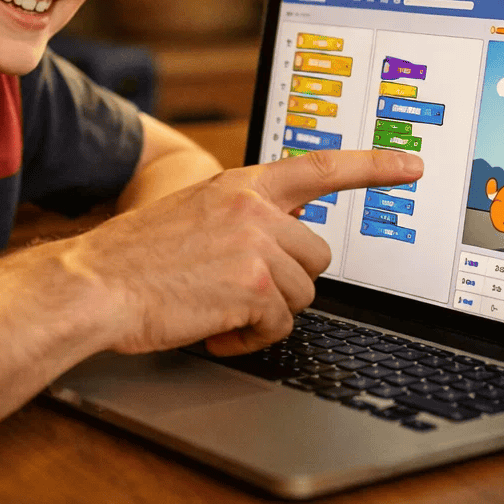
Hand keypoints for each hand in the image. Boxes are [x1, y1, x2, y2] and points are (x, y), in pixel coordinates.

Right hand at [59, 149, 422, 356]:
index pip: (318, 167)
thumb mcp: (190, 215)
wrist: (94, 284)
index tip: (409, 165)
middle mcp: (253, 207)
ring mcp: (256, 245)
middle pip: (316, 256)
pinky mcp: (253, 286)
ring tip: (216, 311)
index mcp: (239, 184)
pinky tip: (214, 330)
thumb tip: (283, 247)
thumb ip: (240, 219)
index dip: (371, 166)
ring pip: (301, 295)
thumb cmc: (132, 260)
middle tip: (238, 293)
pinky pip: (280, 325)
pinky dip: (250, 338)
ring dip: (264, 313)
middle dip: (285, 283)